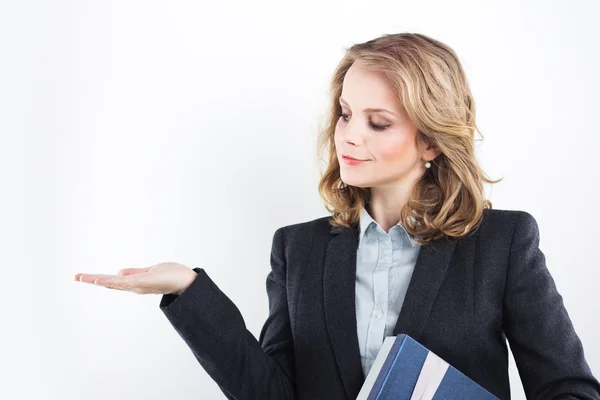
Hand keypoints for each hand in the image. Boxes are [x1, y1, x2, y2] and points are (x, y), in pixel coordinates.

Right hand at [74, 262, 197, 294]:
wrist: (186, 282)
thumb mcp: (149, 271)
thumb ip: (135, 272)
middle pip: (109, 283)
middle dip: (92, 280)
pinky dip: (110, 281)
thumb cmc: (172, 276)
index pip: (113, 280)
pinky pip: (122, 282)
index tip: (83, 276)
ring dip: (97, 280)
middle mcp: (133, 287)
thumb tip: (119, 272)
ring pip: (113, 283)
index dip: (99, 278)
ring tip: (82, 277)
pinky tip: (100, 279)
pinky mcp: (141, 284)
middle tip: (75, 276)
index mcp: (134, 283)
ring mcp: (136, 286)